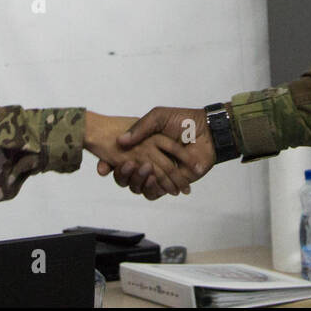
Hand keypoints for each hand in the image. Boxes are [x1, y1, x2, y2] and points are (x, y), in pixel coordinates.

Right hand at [96, 107, 215, 199]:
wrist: (208, 131)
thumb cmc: (184, 120)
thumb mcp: (158, 117)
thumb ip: (140, 128)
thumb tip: (121, 141)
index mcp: (143, 145)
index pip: (120, 158)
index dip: (109, 163)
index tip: (102, 166)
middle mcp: (149, 160)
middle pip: (127, 175)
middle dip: (122, 174)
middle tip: (125, 166)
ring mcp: (160, 173)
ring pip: (139, 186)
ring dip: (137, 181)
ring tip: (142, 170)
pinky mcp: (171, 183)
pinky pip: (155, 193)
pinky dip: (151, 188)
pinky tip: (153, 179)